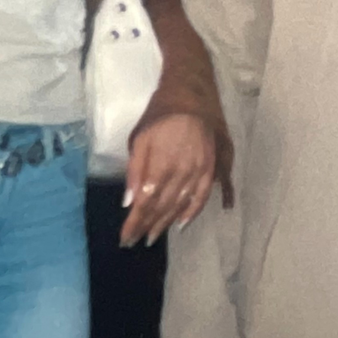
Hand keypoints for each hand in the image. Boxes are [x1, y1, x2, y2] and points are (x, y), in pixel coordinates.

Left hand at [121, 112, 216, 247]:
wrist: (192, 96)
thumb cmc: (161, 115)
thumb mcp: (140, 138)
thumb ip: (135, 171)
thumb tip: (128, 202)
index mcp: (162, 165)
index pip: (146, 203)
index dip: (135, 222)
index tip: (126, 237)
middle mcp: (182, 172)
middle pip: (162, 207)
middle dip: (147, 226)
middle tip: (135, 241)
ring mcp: (199, 171)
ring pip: (181, 206)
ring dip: (166, 223)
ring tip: (153, 236)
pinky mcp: (212, 168)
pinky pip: (202, 196)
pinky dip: (192, 212)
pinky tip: (182, 224)